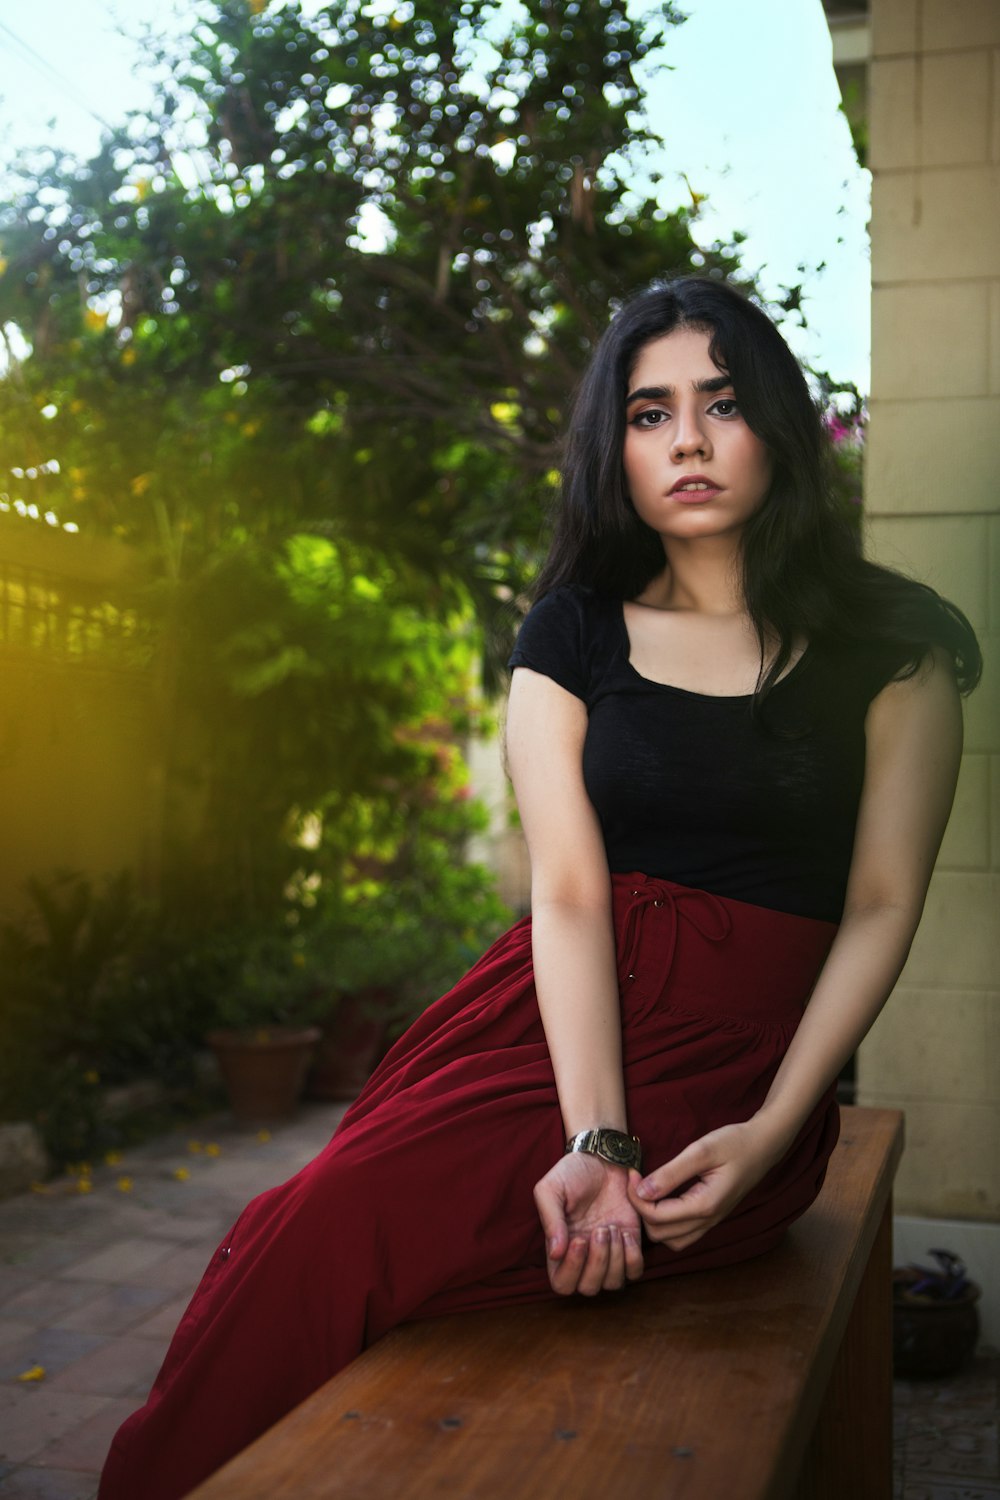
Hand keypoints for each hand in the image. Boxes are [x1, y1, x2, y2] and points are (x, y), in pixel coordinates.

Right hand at [534, 1152, 643, 1295]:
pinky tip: (625, 1232)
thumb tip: (555, 1254)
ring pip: (613, 1284)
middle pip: (589, 1288)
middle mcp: (585, 1256)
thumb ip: (550, 1220)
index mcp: (562, 1247)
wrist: (602, 1155)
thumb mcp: (551, 1189)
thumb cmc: (572, 1172)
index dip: (571, 1271)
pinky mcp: (631, 1243)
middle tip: (599, 1230)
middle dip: (596, 1263)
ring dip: (614, 1259)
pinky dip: (632, 1257)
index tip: (578, 1239)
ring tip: (611, 1228)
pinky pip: (635, 1271)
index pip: (562, 1284)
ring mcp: (610, 1252)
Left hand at [626, 1120, 781, 1252]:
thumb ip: (671, 1173)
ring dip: (653, 1222)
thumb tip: (642, 1191)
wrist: (763, 1146)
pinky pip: (683, 1235)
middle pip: (660, 1235)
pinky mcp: (712, 1219)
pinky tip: (661, 1200)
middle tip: (635, 1182)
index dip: (636, 1197)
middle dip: (641, 1211)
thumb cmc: (734, 1144)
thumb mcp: (701, 1151)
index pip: (656, 1216)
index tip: (630, 1173)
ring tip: (646, 1193)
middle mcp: (708, 1221)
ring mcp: (711, 1223)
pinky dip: (667, 1225)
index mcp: (705, 1205)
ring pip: (672, 1241)